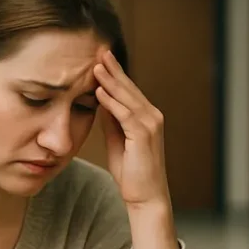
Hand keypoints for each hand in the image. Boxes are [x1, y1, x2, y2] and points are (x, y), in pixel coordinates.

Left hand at [94, 50, 170, 208]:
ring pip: (127, 98)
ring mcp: (150, 125)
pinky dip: (112, 102)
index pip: (129, 91)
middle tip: (99, 51)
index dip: (115, 75)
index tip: (100, 59)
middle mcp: (152, 117)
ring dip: (110, 81)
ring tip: (95, 66)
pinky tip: (99, 91)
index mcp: (147, 118)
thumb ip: (112, 121)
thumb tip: (101, 102)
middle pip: (129, 88)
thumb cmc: (132, 174)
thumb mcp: (118, 141)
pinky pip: (125, 114)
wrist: (146, 197)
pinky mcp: (144, 135)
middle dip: (114, 70)